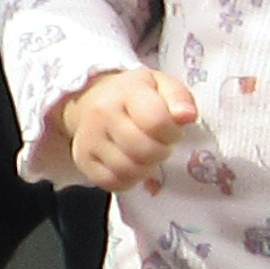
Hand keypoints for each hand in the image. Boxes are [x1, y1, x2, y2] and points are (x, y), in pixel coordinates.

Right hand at [50, 67, 199, 190]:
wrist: (93, 97)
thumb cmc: (136, 94)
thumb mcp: (162, 85)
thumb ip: (179, 98)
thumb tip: (187, 116)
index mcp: (126, 92)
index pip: (156, 122)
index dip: (172, 133)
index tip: (171, 131)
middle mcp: (102, 114)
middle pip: (142, 151)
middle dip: (160, 152)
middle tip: (159, 144)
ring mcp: (89, 139)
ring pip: (127, 170)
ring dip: (145, 168)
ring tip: (146, 155)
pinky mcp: (83, 159)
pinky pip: (111, 182)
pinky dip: (128, 179)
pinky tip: (131, 165)